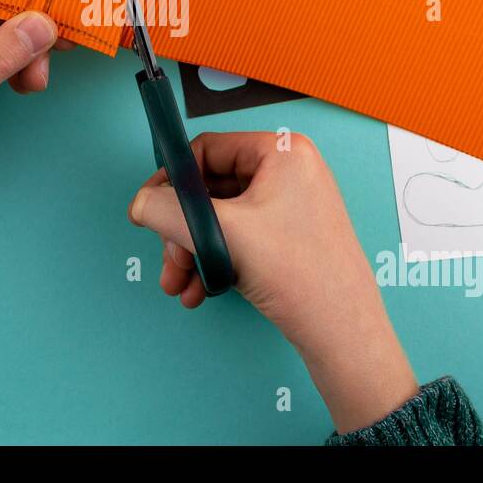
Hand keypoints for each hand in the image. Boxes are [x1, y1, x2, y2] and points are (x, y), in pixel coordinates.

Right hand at [127, 131, 417, 432]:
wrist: (340, 333)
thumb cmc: (304, 275)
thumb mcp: (223, 233)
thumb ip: (170, 211)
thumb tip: (142, 202)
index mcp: (283, 153)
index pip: (208, 149)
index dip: (174, 179)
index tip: (152, 206)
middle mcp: (289, 172)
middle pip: (210, 188)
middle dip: (182, 229)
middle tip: (170, 258)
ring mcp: (290, 206)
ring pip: (219, 219)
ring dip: (193, 251)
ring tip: (180, 283)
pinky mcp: (287, 237)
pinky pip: (237, 238)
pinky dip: (214, 261)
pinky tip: (200, 288)